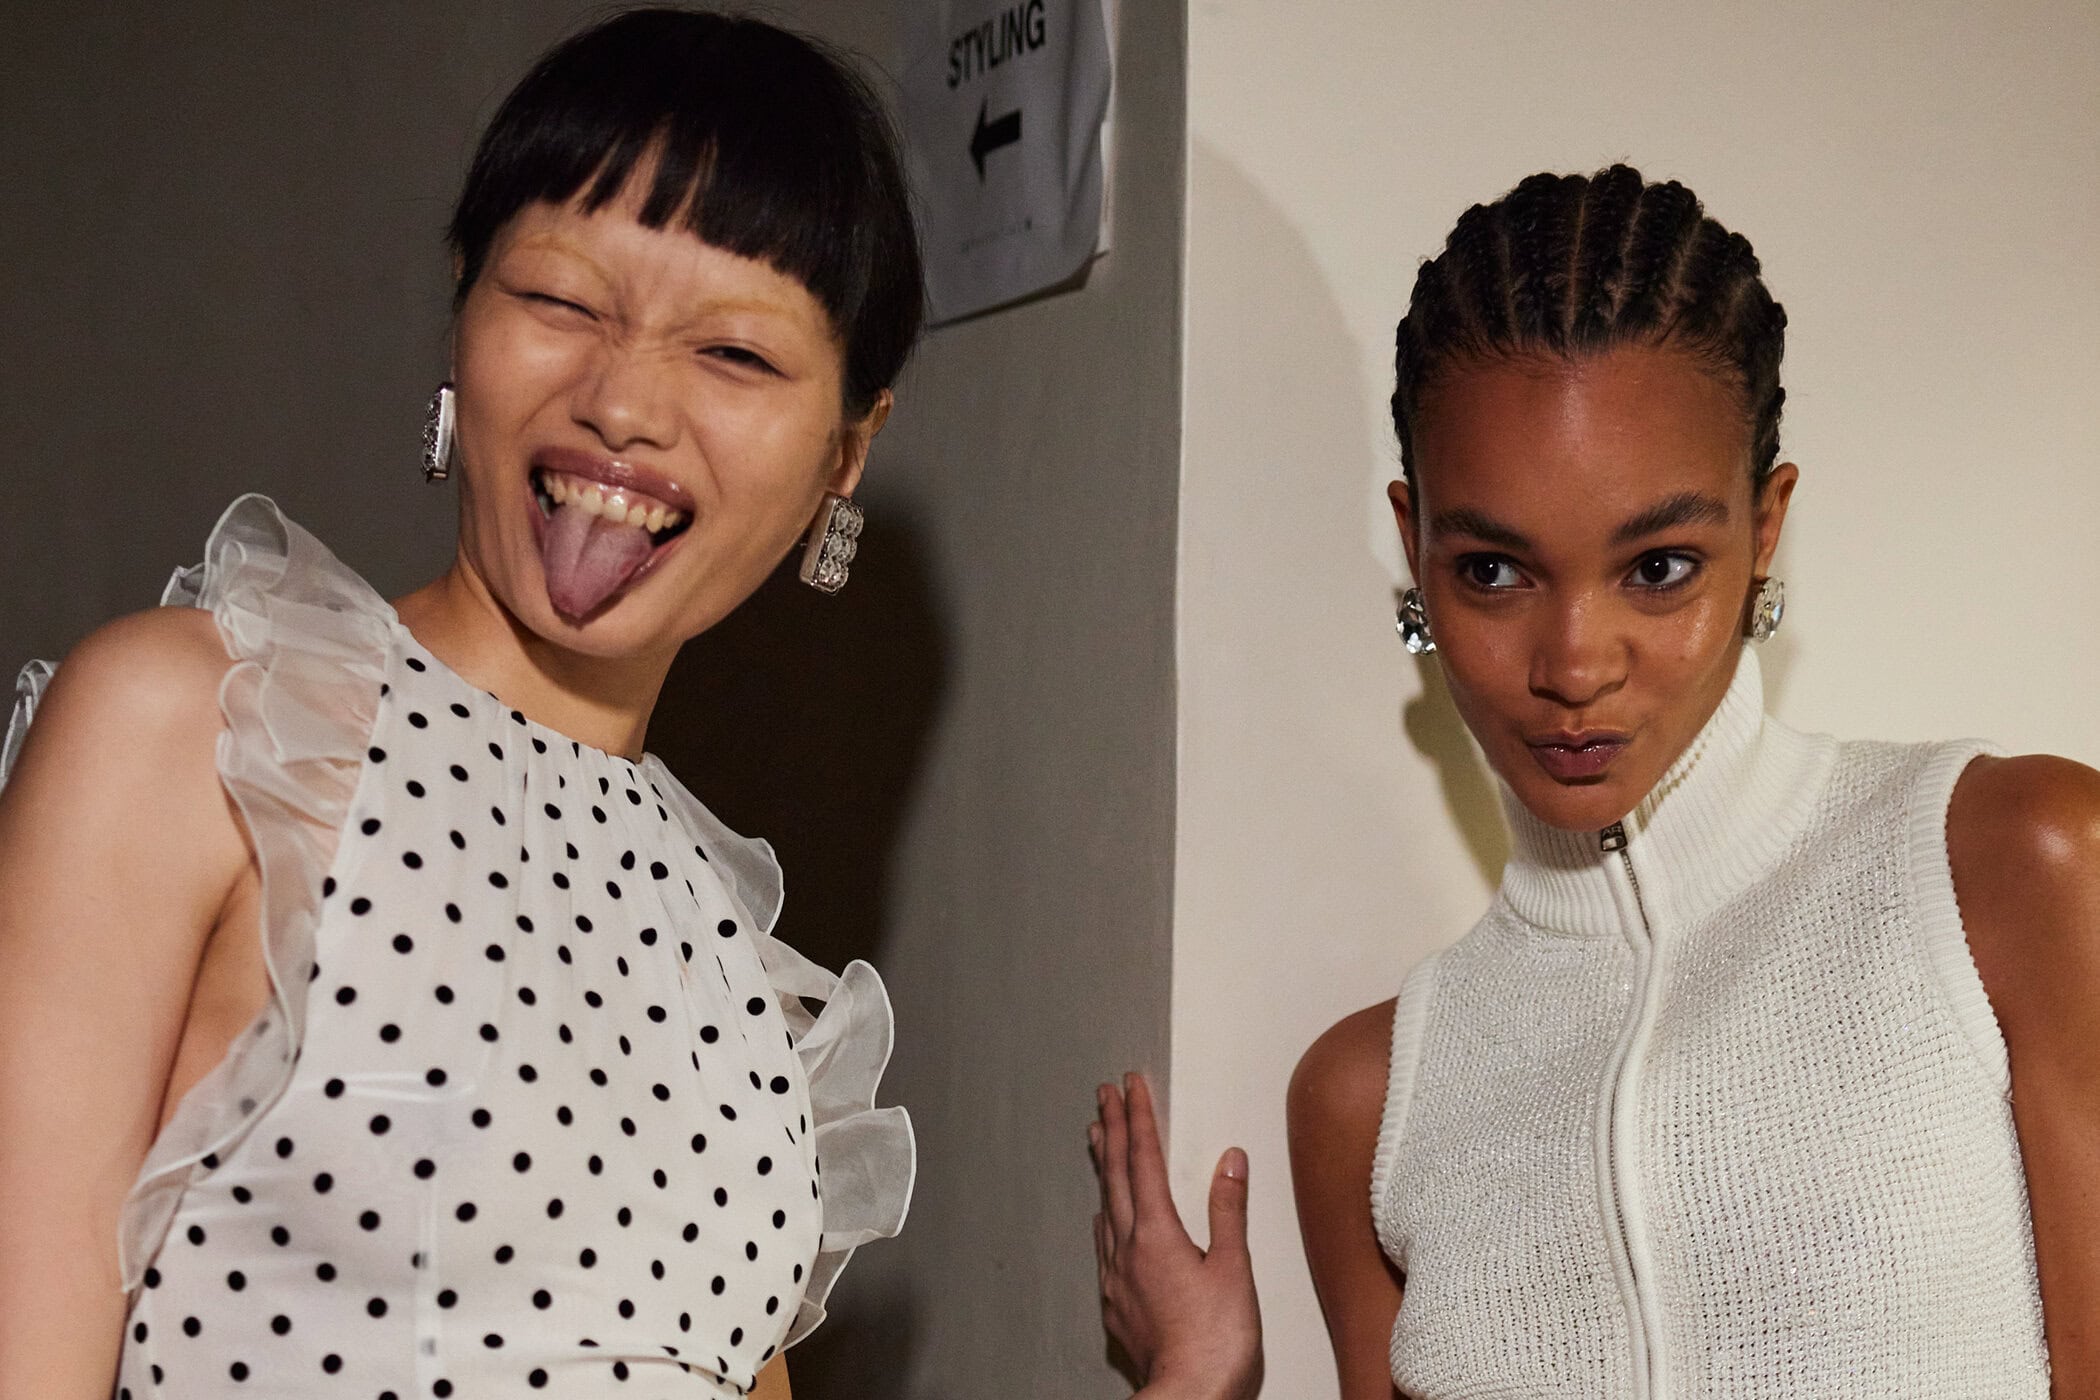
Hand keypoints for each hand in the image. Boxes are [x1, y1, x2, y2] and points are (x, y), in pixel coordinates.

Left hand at [1090, 1074, 1262, 1399]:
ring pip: (1105, 1205)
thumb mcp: (1234, 1269)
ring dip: (1104, 1166)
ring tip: (1097, 1137)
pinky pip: (1104, 1243)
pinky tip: (1104, 1215)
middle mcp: (1128, 1248)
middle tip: (1104, 1095)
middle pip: (1116, 1174)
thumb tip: (1230, 1161)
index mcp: (1157, 1233)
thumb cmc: (1216, 1342)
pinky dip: (1104, 1214)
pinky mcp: (1116, 1302)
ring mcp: (1117, 1276)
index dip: (1139, 1117)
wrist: (1187, 1395)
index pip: (1145, 1159)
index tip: (1130, 1085)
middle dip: (1113, 1128)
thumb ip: (1228, 1211)